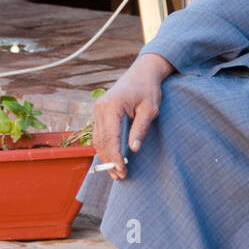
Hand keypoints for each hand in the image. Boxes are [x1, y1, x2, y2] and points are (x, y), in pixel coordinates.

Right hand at [93, 53, 174, 178]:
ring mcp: (98, 110)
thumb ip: (141, 128)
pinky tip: (113, 158)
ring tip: (116, 172)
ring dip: (106, 156)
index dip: (115, 157)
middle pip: (101, 141)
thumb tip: (134, 149)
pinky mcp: (100, 112)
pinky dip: (105, 147)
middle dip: (109, 160)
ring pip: (97, 139)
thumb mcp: (150, 109)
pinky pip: (99, 134)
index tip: (122, 170)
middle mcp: (100, 108)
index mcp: (112, 106)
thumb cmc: (148, 89)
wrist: (143, 72)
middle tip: (120, 176)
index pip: (110, 138)